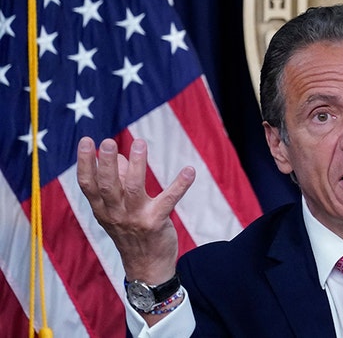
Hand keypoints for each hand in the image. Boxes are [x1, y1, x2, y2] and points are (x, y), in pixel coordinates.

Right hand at [76, 137, 194, 283]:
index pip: (88, 184)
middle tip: (107, 142)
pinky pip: (168, 200)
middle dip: (105, 163)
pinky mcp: (156, 223)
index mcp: (102, 209)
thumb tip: (118, 156)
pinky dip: (180, 184)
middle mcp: (115, 213)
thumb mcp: (117, 211)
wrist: (147, 268)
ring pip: (133, 188)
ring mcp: (135, 218)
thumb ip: (117, 183)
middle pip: (106, 185)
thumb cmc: (132, 232)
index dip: (84, 163)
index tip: (86, 141)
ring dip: (136, 165)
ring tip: (139, 143)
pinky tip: (189, 170)